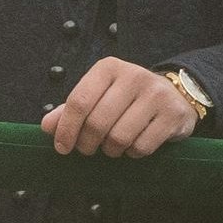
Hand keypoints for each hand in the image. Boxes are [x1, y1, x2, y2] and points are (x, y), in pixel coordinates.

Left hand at [43, 58, 198, 157]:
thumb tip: (47, 126)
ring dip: (111, 150)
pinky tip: (134, 145)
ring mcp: (156, 94)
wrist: (175, 95)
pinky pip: (142, 147)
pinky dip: (133, 153)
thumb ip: (71, 110)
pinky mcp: (172, 114)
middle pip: (97, 122)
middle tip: (88, 149)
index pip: (79, 101)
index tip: (62, 147)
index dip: (66, 129)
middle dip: (87, 144)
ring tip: (112, 146)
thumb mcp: (99, 96)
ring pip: (119, 137)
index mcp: (108, 68)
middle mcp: (133, 76)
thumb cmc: (127, 99)